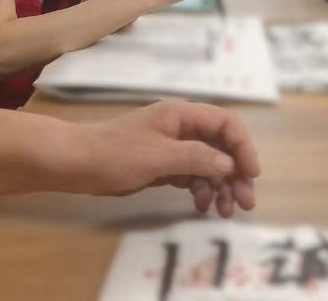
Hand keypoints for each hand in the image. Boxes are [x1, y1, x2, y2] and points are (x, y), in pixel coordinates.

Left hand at [72, 100, 259, 217]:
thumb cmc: (115, 154)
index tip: (251, 174)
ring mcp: (173, 146)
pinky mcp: (164, 164)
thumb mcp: (159, 157)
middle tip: (245, 203)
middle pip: (221, 146)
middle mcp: (182, 127)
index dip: (243, 147)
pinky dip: (201, 190)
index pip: (226, 124)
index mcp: (183, 114)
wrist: (76, 163)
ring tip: (224, 212)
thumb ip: (197, 158)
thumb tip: (229, 165)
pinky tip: (202, 206)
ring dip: (220, 186)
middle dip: (235, 173)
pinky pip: (193, 175)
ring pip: (209, 164)